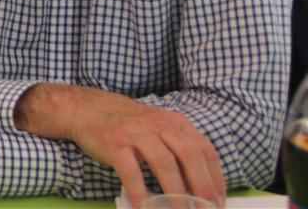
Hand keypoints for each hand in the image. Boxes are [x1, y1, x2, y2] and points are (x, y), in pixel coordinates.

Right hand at [15, 84, 224, 208]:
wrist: (88, 109)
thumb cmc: (129, 125)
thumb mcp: (159, 127)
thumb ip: (178, 148)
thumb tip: (202, 186)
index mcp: (175, 122)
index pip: (204, 150)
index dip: (216, 177)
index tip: (219, 202)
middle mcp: (158, 124)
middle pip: (189, 155)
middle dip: (202, 186)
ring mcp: (136, 133)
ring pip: (164, 163)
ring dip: (176, 192)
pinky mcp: (115, 144)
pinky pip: (131, 171)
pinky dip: (140, 192)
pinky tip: (144, 208)